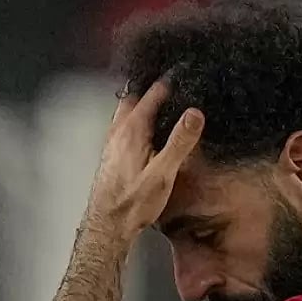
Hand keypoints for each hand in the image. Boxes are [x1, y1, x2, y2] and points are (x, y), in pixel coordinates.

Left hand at [85, 80, 203, 243]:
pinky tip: (147, 134)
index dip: (169, 83)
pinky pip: (122, 128)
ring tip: (160, 104)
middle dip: (151, 89)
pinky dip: (135, 122)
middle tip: (170, 85)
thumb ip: (180, 141)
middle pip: (133, 99)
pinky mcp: (110, 156)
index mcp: (131, 130)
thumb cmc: (132, 204)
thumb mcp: (163, 172)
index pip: (152, 94)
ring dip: (141, 106)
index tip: (184, 73)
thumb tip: (194, 113)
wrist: (107, 226)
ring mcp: (111, 144)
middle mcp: (117, 133)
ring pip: (125, 113)